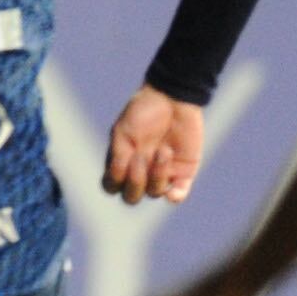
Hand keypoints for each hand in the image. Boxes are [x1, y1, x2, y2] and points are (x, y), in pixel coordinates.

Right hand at [99, 87, 204, 205]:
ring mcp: (162, 173)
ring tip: (164, 150)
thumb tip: (117, 180)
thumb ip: (117, 157)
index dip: (117, 179)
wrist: (173, 98)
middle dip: (136, 182)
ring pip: (155, 193)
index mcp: (121, 162)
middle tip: (142, 157)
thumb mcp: (123, 132)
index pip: (112, 186)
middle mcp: (140, 171)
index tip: (126, 156)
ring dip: (157, 174)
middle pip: (132, 196)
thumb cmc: (143, 112)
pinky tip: (173, 193)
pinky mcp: (184, 171)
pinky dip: (175, 197)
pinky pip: (179, 194)